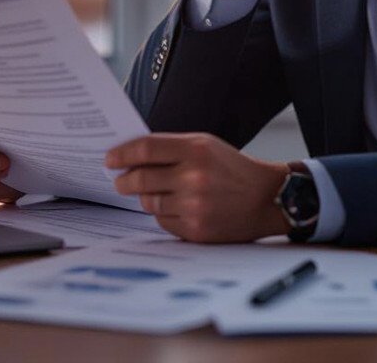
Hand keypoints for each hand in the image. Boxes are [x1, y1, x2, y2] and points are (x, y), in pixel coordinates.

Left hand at [105, 132, 290, 242]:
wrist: (267, 199)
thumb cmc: (233, 169)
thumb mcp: (206, 146)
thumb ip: (172, 148)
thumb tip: (131, 157)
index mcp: (195, 149)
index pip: (145, 149)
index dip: (122, 154)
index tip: (110, 159)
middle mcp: (193, 177)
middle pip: (140, 178)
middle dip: (124, 180)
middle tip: (119, 181)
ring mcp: (194, 206)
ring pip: (149, 202)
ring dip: (145, 198)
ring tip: (155, 193)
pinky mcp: (196, 230)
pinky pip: (162, 222)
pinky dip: (164, 215)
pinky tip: (177, 208)